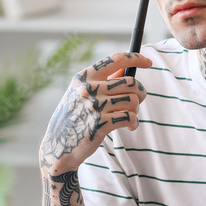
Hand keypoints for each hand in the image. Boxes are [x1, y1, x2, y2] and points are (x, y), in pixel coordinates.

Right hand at [39, 52, 151, 174]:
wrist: (58, 147)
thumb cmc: (74, 118)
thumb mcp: (80, 94)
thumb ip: (102, 81)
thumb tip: (126, 68)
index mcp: (83, 77)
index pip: (115, 60)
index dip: (135, 58)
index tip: (148, 62)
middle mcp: (88, 88)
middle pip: (130, 82)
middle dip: (140, 92)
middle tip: (138, 101)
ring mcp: (94, 106)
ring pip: (133, 100)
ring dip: (136, 110)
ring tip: (130, 117)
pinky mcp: (100, 123)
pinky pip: (130, 117)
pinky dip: (134, 122)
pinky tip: (129, 126)